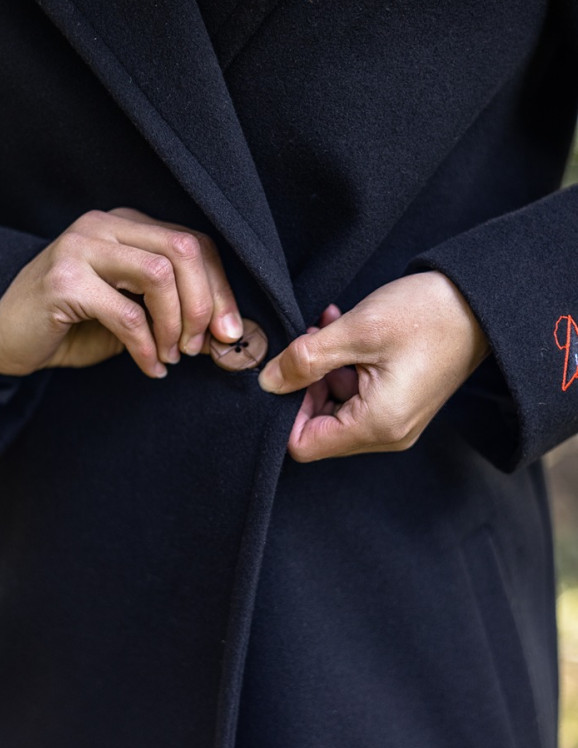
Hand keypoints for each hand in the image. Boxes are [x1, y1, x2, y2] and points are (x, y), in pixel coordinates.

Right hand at [0, 208, 242, 377]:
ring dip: (175, 324)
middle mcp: (105, 226)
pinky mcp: (63, 281)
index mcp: (126, 226)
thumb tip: (224, 333)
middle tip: (203, 345)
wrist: (1, 335)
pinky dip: (147, 347)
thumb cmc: (71, 325)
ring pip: (159, 273)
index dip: (220, 288)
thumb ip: (172, 312)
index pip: (194, 243)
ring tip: (173, 355)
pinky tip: (150, 367)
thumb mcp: (131, 313)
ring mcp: (81, 248)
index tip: (229, 332)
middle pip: (184, 249)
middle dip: (205, 304)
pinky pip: (126, 314)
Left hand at [258, 272, 489, 461]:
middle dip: (305, 383)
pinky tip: (342, 329)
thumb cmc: (426, 316)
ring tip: (327, 326)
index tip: (287, 371)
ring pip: (336, 407)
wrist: (481, 302)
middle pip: (319, 428)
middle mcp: (387, 434)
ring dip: (323, 368)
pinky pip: (357, 396)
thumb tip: (267, 381)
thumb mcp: (356, 331)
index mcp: (376, 425)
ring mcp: (396, 420)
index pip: (305, 445)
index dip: (286, 410)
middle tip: (307, 340)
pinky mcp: (401, 403)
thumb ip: (305, 359)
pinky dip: (343, 366)